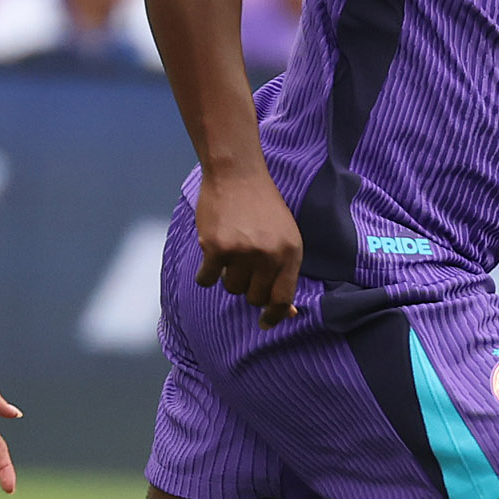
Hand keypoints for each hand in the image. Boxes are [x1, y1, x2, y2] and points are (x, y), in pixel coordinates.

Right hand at [195, 164, 304, 319]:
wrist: (237, 175)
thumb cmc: (263, 208)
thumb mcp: (286, 238)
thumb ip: (285, 273)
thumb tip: (287, 313)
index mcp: (291, 253)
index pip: (283, 298)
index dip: (274, 315)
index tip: (265, 324)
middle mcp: (269, 255)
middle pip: (254, 297)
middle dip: (248, 287)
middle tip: (244, 264)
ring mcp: (243, 252)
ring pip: (231, 288)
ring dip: (228, 275)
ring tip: (232, 249)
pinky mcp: (216, 248)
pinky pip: (207, 279)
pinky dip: (206, 271)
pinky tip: (212, 251)